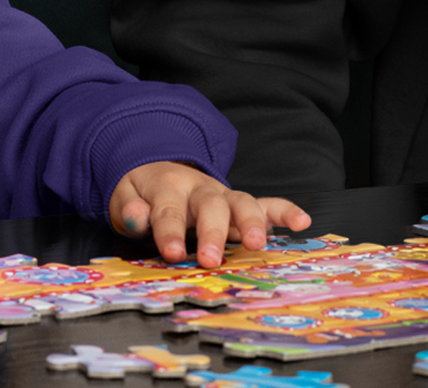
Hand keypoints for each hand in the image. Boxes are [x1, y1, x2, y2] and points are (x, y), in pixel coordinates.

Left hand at [109, 161, 310, 265]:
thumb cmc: (143, 192)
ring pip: (242, 202)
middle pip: (211, 206)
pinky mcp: (239, 203)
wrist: (160, 167)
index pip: (169, 210)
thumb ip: (129, 208)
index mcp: (169, 187)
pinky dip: (285, 210)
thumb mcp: (125, 196)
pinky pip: (267, 202)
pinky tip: (302, 222)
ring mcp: (224, 194)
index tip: (174, 254)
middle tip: (212, 260)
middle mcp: (201, 188)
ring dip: (252, 222)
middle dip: (214, 233)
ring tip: (259, 245)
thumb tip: (135, 216)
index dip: (171, 232)